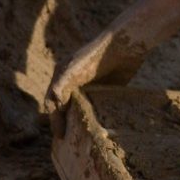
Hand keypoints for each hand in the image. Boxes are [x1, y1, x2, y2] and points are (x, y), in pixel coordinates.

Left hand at [45, 0, 179, 126]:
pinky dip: (58, 102)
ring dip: (55, 117)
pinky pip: (57, 88)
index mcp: (74, 77)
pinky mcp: (69, 68)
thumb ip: (103, 96)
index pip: (62, 101)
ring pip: (52, 98)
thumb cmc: (124, 60)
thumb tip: (110, 118)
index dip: (63, 118)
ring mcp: (65, 70)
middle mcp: (65, 73)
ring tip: (61, 133)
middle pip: (54, 102)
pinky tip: (61, 116)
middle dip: (57, 121)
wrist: (127, 41)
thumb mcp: (110, 84)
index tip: (67, 135)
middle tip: (62, 139)